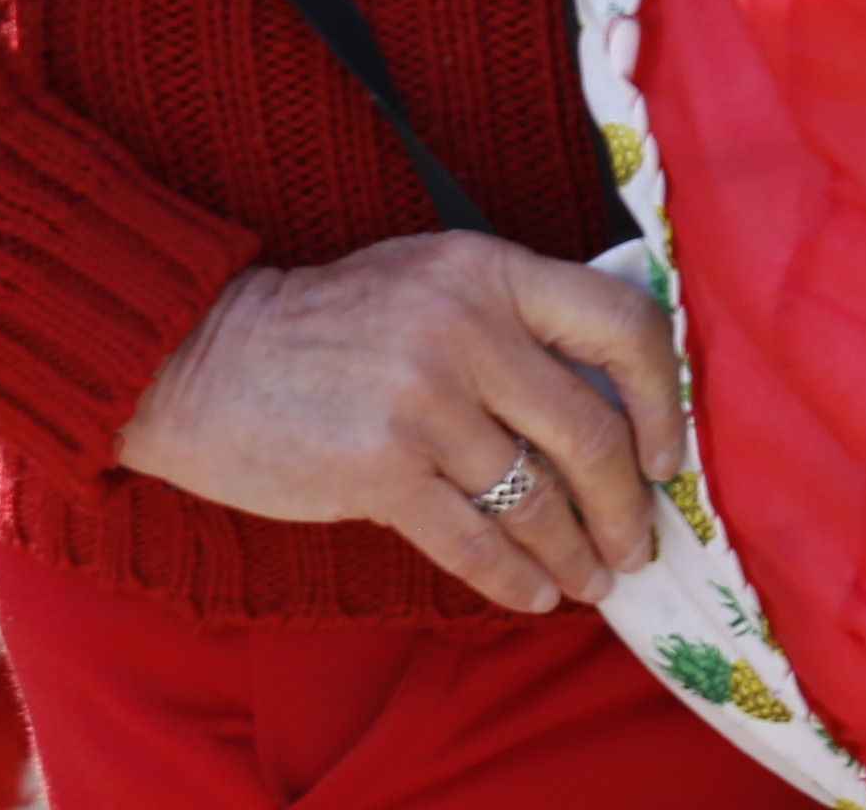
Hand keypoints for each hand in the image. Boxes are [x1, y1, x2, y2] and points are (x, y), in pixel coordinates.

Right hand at [115, 236, 686, 611]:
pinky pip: (472, 541)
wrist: (200, 357)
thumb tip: (611, 388)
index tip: (665, 452)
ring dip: (575, 551)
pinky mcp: (376, 471)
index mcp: (489, 271)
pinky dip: (514, 577)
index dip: (661, 397)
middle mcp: (465, 330)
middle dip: (627, 503)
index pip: (621, 324)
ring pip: (535, 498)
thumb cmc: (328, 323)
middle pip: (588, 432)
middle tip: (639, 541)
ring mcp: (421, 403)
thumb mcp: (432, 277)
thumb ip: (514, 315)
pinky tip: (535, 594)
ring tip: (593, 579)